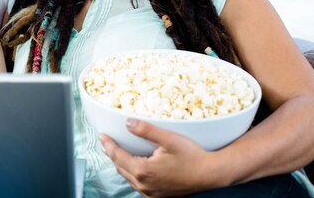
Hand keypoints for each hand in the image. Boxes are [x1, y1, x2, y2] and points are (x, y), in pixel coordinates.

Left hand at [100, 119, 218, 196]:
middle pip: (120, 167)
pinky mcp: (158, 196)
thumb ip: (146, 130)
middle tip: (106, 142)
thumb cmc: (192, 156)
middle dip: (112, 154)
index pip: (117, 156)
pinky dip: (131, 173)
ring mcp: (151, 193)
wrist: (211, 175)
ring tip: (116, 152)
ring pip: (128, 177)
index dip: (108, 144)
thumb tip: (127, 123)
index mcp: (144, 171)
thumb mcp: (169, 139)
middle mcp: (144, 185)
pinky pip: (138, 184)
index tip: (102, 135)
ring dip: (121, 164)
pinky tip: (133, 166)